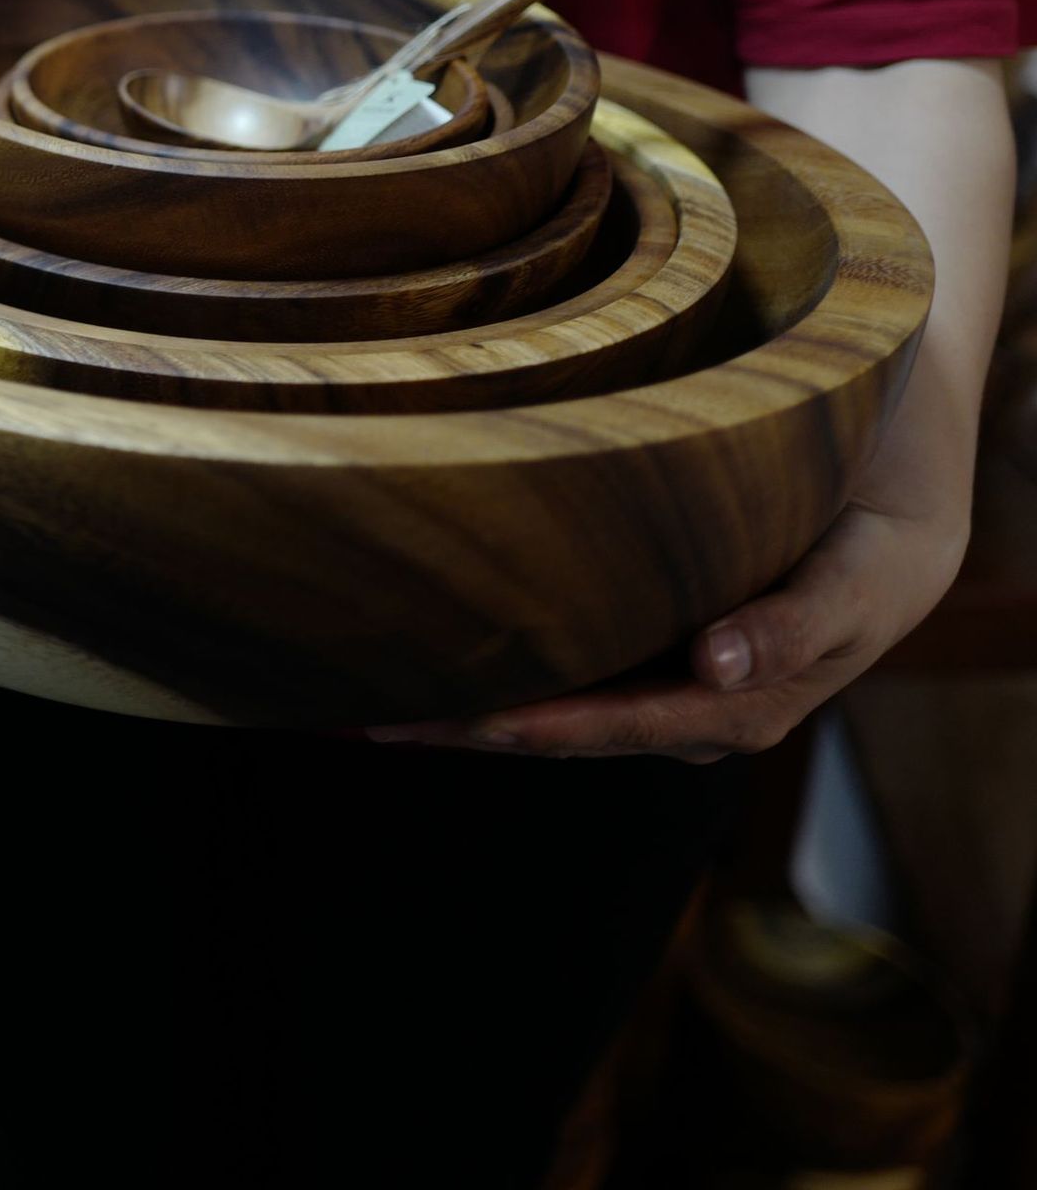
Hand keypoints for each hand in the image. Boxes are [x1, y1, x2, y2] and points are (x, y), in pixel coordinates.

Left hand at [366, 496, 964, 762]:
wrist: (895, 523)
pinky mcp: (639, 646)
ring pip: (542, 704)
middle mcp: (681, 708)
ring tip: (358, 697)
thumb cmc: (876, 549)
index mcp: (732, 710)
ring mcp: (654, 682)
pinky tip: (422, 656)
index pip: (609, 725)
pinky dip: (488, 668)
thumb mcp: (856, 584)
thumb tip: (718, 665)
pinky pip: (556, 669)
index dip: (531, 725)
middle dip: (459, 729)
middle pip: (554, 728)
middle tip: (359, 714)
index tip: (457, 720)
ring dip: (454, 707)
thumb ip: (792, 629)